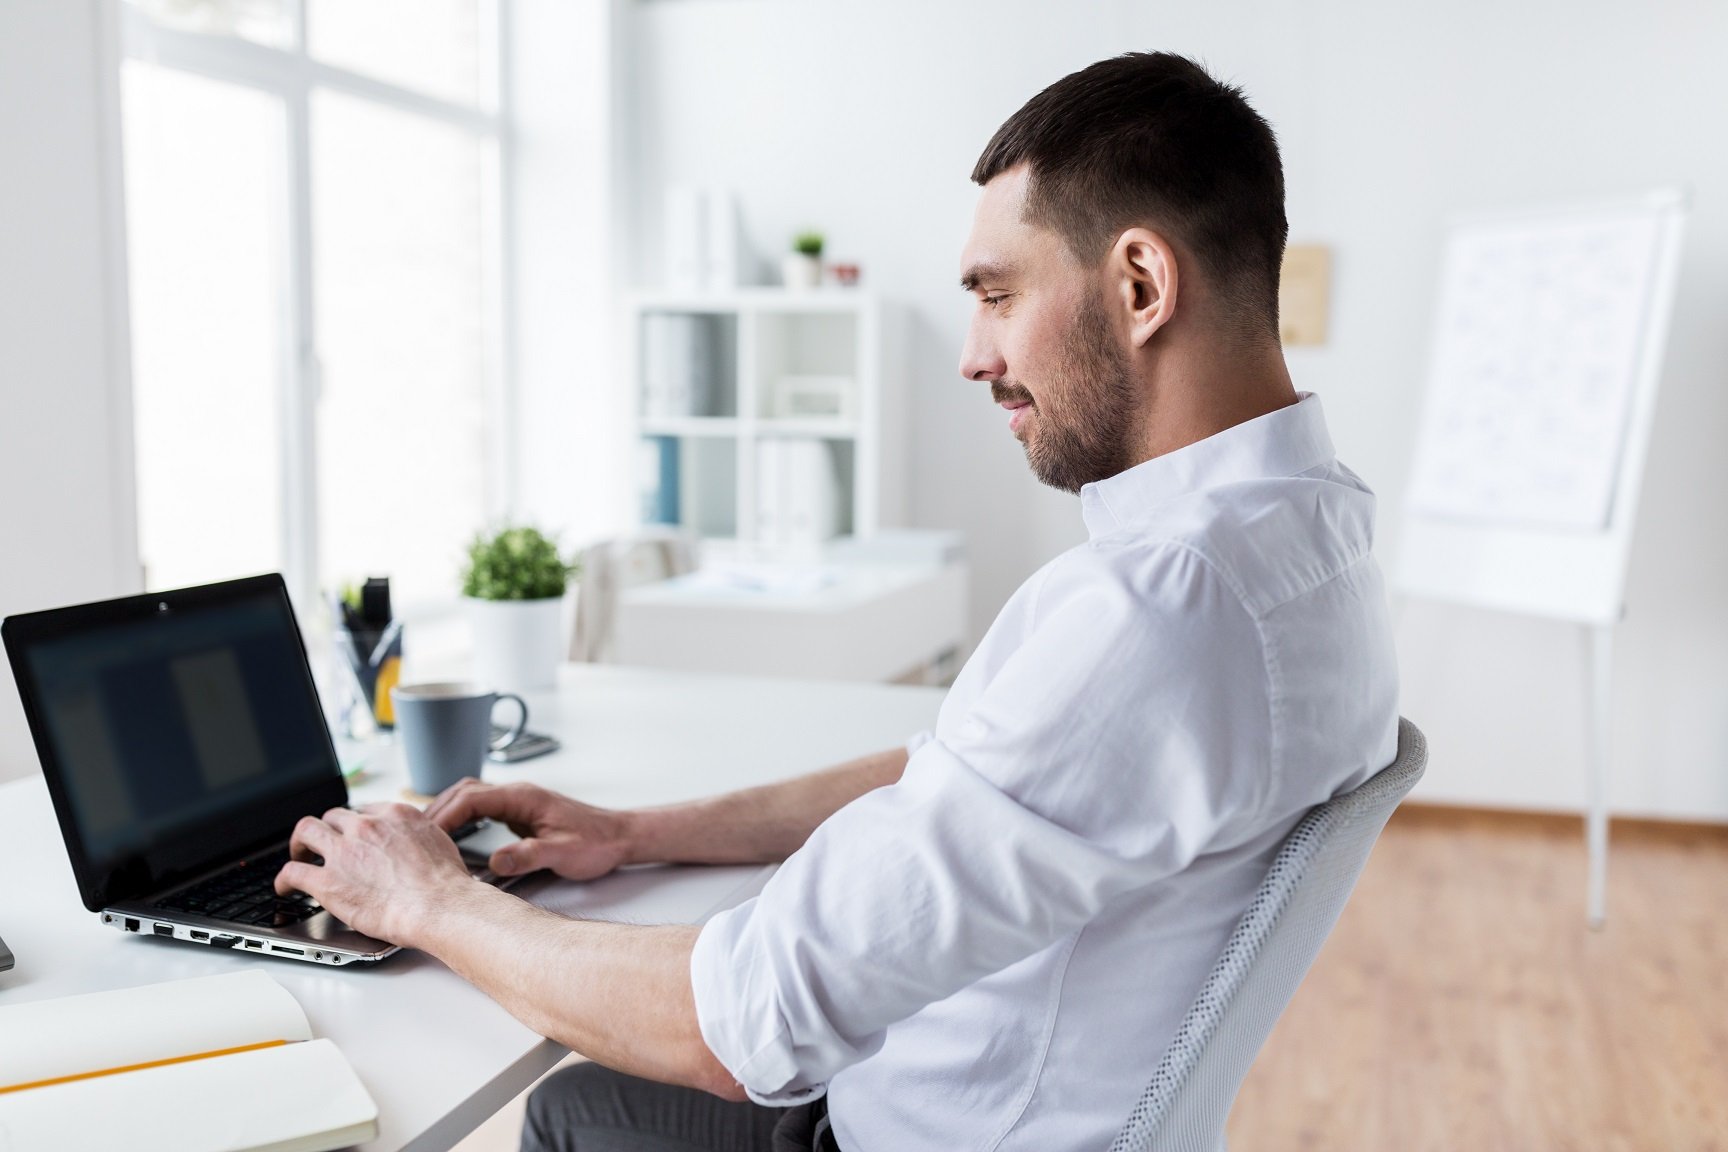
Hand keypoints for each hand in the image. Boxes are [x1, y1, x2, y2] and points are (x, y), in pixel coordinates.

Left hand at [274, 803, 480, 946]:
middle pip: (332, 816)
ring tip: (298, 855)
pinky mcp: (327, 881)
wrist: (438, 905)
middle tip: (324, 844)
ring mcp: (343, 852)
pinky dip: (284, 879)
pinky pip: (293, 872)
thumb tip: (416, 846)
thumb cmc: (444, 882)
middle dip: (327, 829)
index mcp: (393, 815)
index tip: (352, 835)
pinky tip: (285, 887)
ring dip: (299, 844)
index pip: (362, 810)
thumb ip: (417, 837)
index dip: (354, 824)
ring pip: (306, 832)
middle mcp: (365, 827)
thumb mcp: (438, 841)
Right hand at [424, 779, 635, 880]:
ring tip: (425, 838)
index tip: (424, 836)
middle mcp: (517, 794)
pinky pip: (481, 809)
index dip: (444, 816)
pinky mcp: (519, 813)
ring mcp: (518, 802)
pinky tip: (452, 837)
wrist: (620, 837)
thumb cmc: (597, 842)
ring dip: (447, 813)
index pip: (471, 798)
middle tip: (414, 838)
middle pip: (464, 792)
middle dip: (436, 812)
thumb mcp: (563, 853)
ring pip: (470, 798)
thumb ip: (529, 856)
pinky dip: (461, 818)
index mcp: (523, 797)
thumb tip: (494, 863)